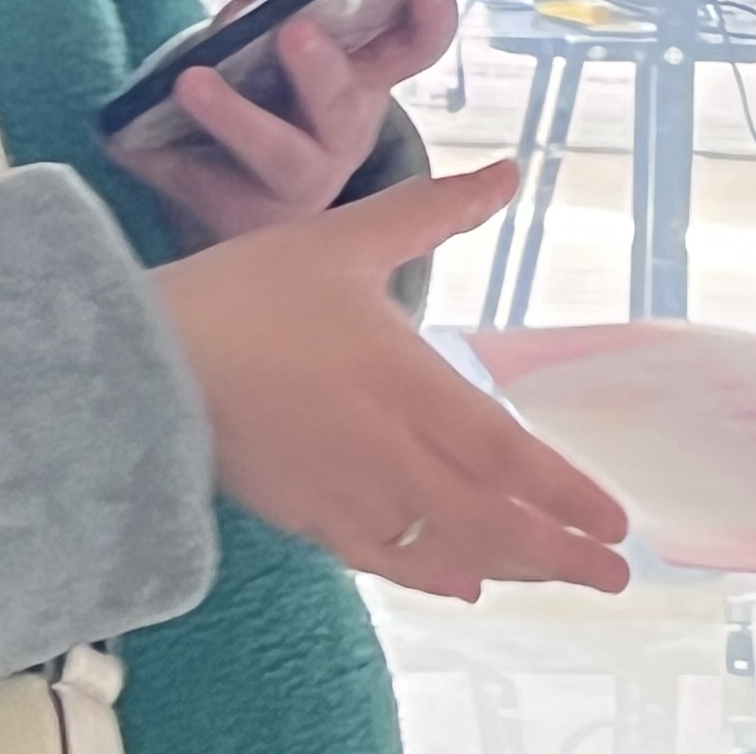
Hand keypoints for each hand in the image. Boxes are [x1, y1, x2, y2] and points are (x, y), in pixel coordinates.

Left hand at [115, 0, 463, 242]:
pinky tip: (123, 138)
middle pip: (343, 104)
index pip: (414, 48)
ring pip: (275, 154)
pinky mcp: (233, 214)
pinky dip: (157, 154)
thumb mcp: (288, 42)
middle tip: (293, 29)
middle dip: (320, 66)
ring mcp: (292, 184)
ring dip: (236, 115)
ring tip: (191, 81)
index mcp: (363, 82)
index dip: (430, 18)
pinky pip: (193, 179)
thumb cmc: (270, 98)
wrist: (239, 203)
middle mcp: (340, 136)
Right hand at [159, 161, 631, 600]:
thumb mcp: (344, 238)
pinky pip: (380, 560)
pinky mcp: (304, 515)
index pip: (503, 453)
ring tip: (556, 578)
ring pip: (443, 546)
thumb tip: (507, 171)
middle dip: (558, 554)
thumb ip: (433, 210)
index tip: (617, 523)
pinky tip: (462, 584)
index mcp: (404, 383)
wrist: (138, 363)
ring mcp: (345, 492)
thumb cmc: (244, 293)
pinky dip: (428, 575)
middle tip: (615, 578)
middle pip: (487, 518)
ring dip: (507, 566)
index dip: (564, 493)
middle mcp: (386, 452)